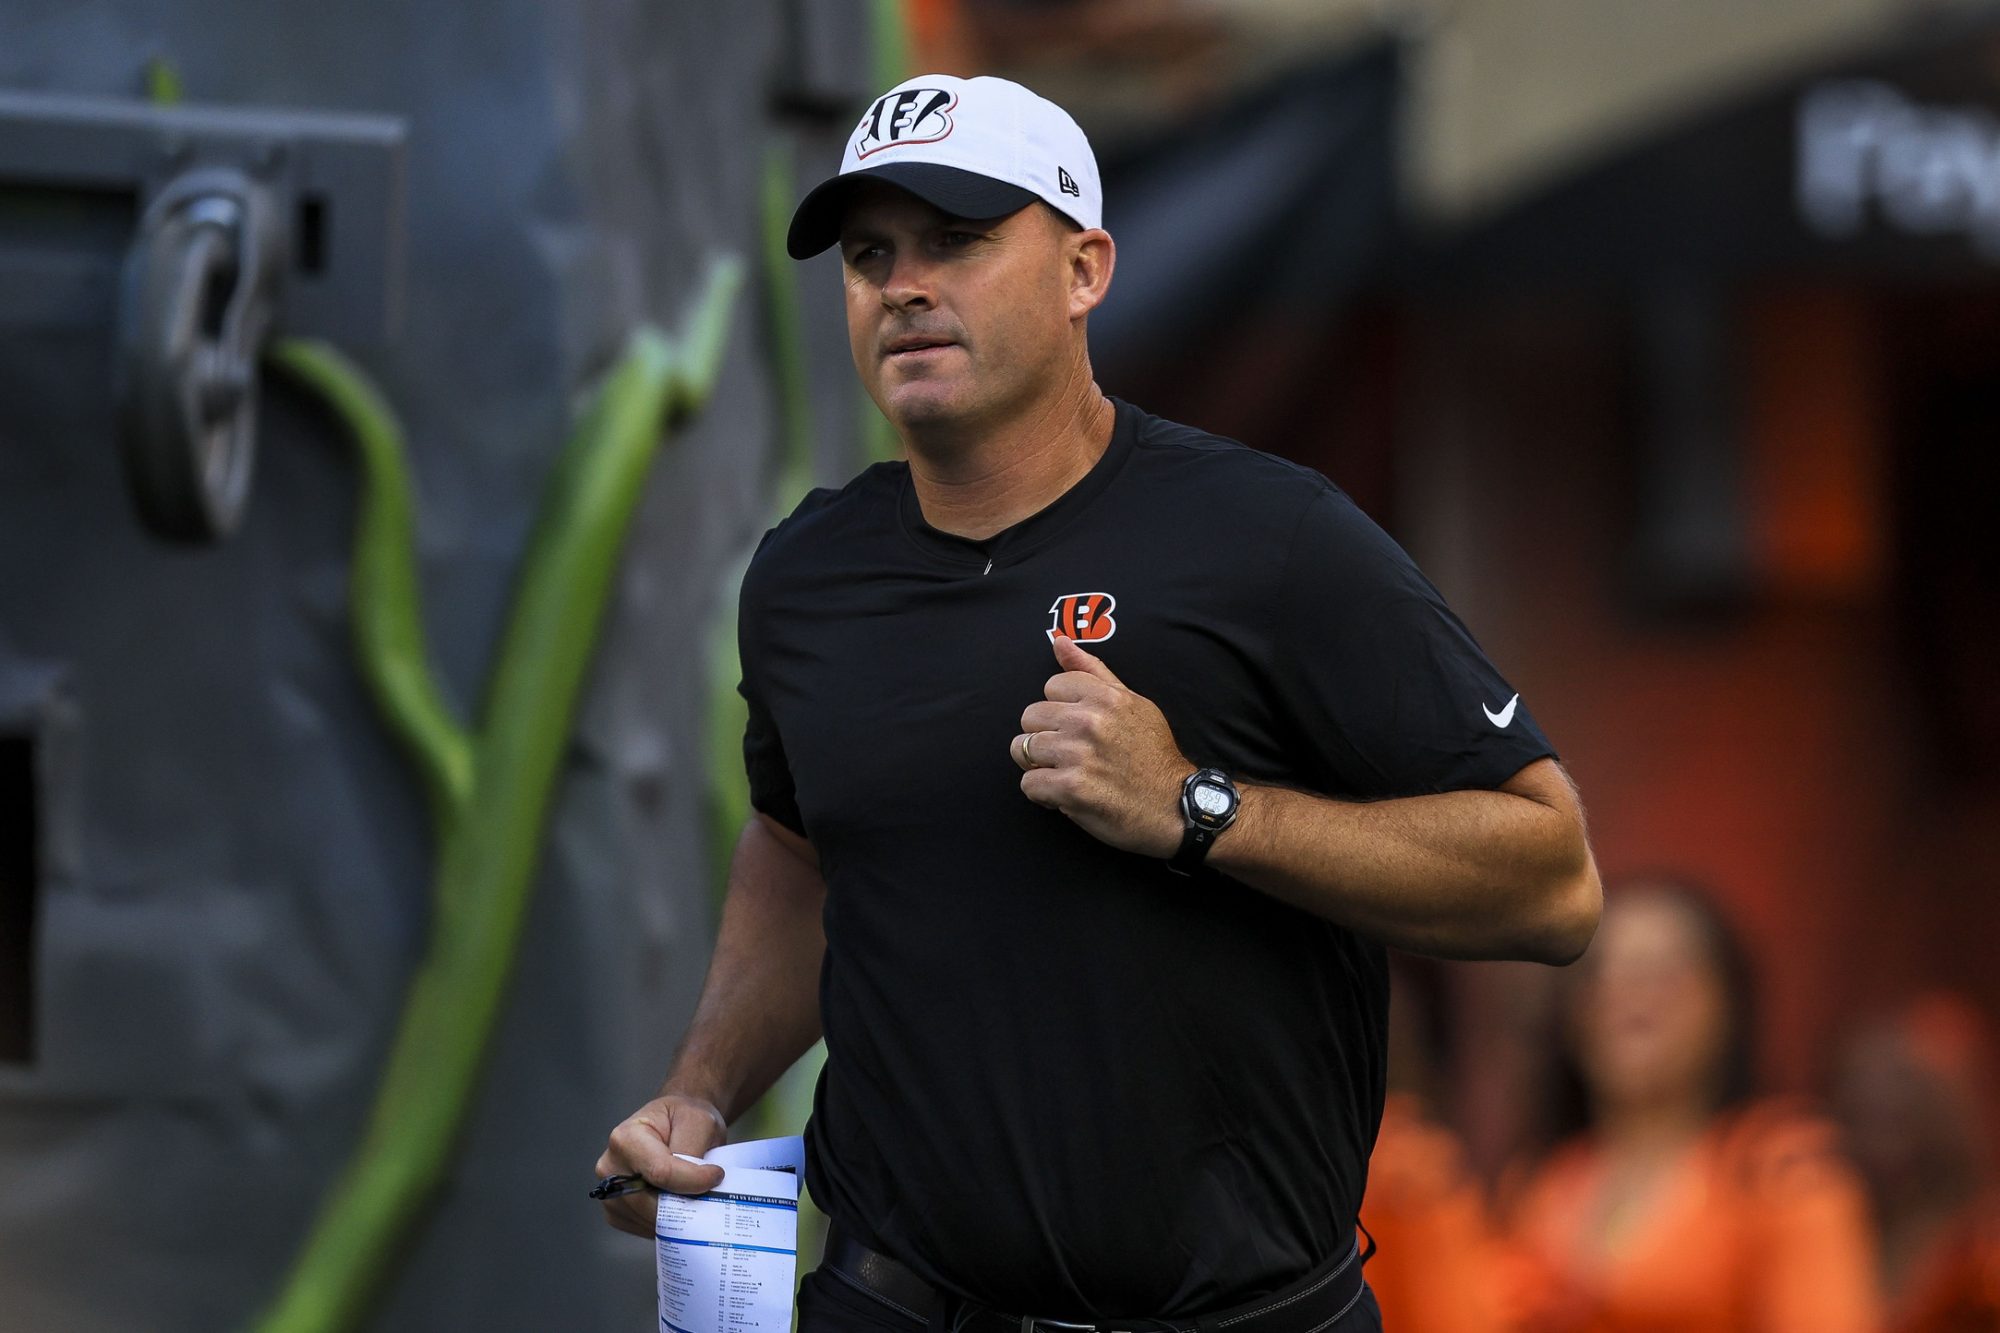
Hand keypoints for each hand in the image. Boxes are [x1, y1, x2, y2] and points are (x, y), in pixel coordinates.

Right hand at [595, 1092, 728, 1237]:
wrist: (674, 1124)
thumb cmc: (683, 1119)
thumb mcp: (697, 1120)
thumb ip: (694, 1149)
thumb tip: (696, 1184)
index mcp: (625, 1138)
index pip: (660, 1172)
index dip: (693, 1180)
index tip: (717, 1176)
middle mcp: (609, 1168)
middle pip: (652, 1203)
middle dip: (686, 1204)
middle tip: (710, 1194)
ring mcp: (610, 1193)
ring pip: (650, 1221)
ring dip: (679, 1216)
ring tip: (695, 1196)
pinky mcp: (617, 1213)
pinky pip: (646, 1229)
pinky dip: (668, 1224)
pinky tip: (680, 1205)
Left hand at [1013, 634, 1189, 857]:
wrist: (1175, 807)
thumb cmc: (1153, 755)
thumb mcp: (1132, 703)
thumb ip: (1092, 670)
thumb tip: (1058, 640)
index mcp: (1105, 697)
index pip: (1051, 687)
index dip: (1061, 711)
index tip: (1078, 728)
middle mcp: (1089, 721)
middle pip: (1030, 717)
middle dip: (1044, 736)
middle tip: (1069, 754)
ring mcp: (1079, 754)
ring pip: (1022, 749)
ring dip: (1039, 765)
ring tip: (1065, 774)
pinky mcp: (1071, 788)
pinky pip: (1028, 783)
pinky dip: (1042, 794)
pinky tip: (1065, 796)